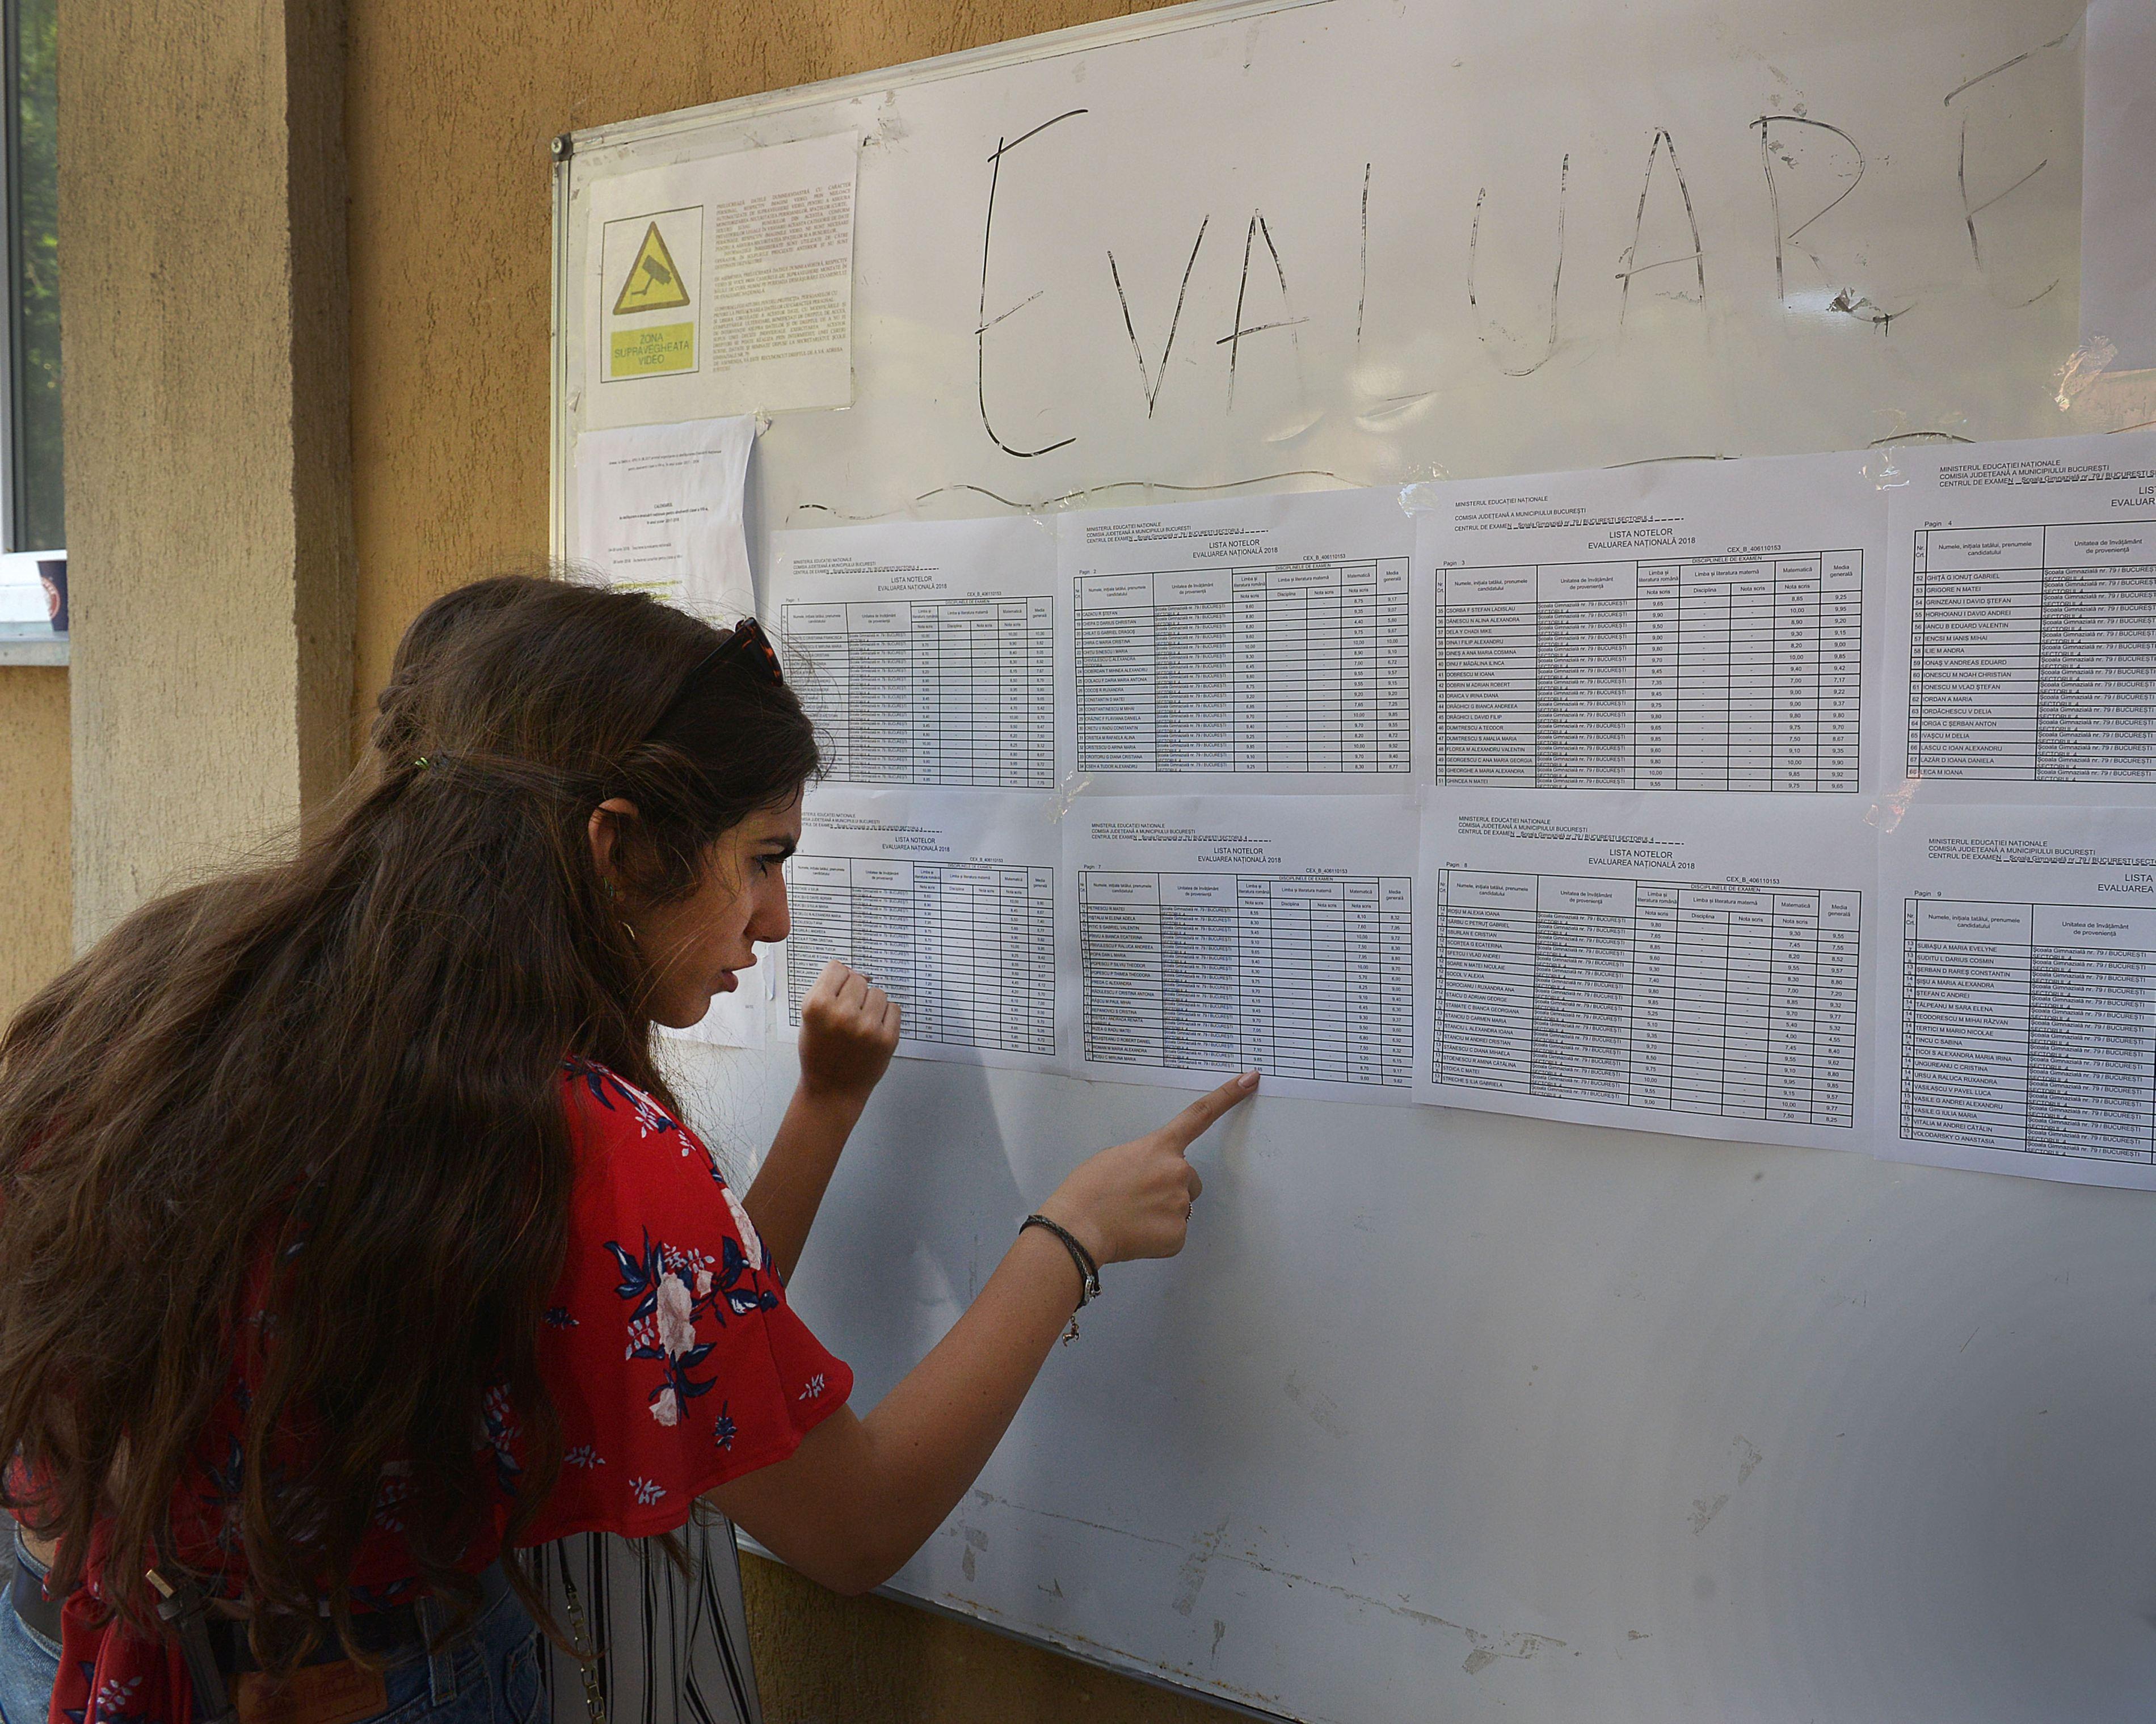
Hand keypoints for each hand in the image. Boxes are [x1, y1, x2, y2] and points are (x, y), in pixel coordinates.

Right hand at [796, 961, 899, 1103]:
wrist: (833, 1089)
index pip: (837, 968)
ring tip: (859, 1024)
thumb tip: (857, 972)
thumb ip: (827, 990)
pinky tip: (872, 1030)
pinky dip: (886, 1017)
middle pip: (858, 978)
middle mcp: (842, 1014)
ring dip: (871, 1004)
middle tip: (847, 1014)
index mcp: (817, 1006)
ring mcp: (867, 1027)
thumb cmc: (820, 1052)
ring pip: (878, 992)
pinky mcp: (887, 1038)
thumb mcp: (810, 1018)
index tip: (836, 993)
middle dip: (854, 993)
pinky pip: (894, 1008)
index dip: (837, 980)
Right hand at [1038, 1072, 1257, 1266]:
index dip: (1228, 1095)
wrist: (1078, 1227)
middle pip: (1189, 1178)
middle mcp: (1178, 1171)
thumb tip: (1155, 1175)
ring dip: (1163, 1210)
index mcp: (1160, 1147)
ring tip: (1132, 1215)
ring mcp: (1181, 1204)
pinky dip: (1159, 1235)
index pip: (1200, 1114)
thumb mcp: (1116, 1157)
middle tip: (1137, 1197)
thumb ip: (1147, 1158)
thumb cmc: (1088, 1190)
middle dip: (1169, 1187)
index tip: (1250, 1078)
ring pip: (1182, 1206)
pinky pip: (1176, 1232)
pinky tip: (1137, 1232)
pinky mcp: (1179, 1234)